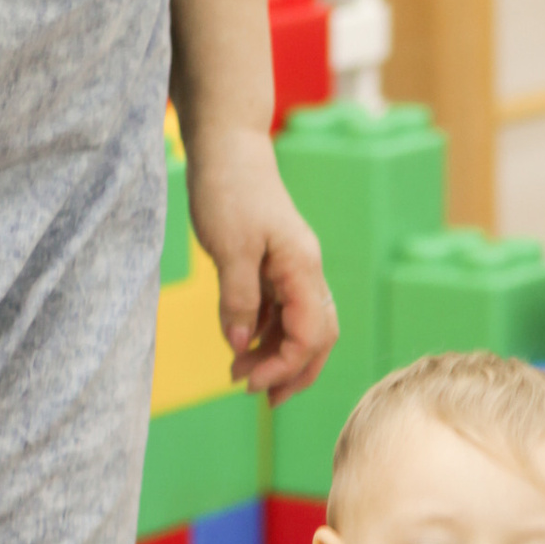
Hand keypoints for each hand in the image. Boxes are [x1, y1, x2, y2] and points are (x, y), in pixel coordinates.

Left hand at [186, 129, 336, 402]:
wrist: (227, 145)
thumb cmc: (229, 189)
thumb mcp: (228, 247)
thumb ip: (238, 299)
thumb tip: (240, 345)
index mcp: (302, 268)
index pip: (310, 334)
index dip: (284, 366)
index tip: (248, 384)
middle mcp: (305, 271)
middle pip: (317, 336)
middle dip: (293, 371)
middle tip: (260, 398)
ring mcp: (291, 267)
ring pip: (298, 325)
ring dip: (276, 355)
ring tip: (241, 376)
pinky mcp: (272, 263)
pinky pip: (279, 309)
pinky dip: (264, 333)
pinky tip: (241, 346)